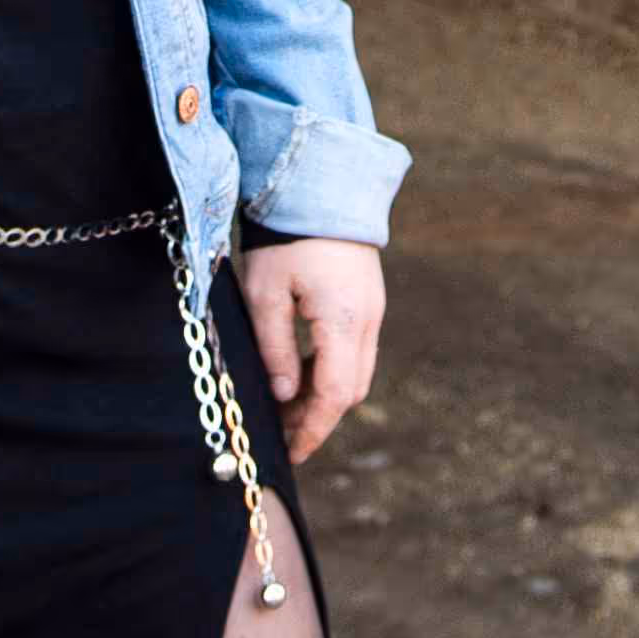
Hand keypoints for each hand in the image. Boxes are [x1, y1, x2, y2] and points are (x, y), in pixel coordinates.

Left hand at [238, 236, 384, 463]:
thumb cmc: (287, 236)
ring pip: (356, 373)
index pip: (334, 395)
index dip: (312, 430)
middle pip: (350, 390)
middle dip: (317, 417)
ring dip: (324, 395)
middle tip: (279, 431)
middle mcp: (369, 320)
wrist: (320, 184)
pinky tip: (299, 371)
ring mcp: (373, 309)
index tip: (290, 453)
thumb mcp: (265, 294)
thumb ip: (275, 348)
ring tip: (284, 405)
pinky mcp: (368, 301)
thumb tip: (283, 394)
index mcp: (344, 320)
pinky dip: (331, 370)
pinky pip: (355, 350)